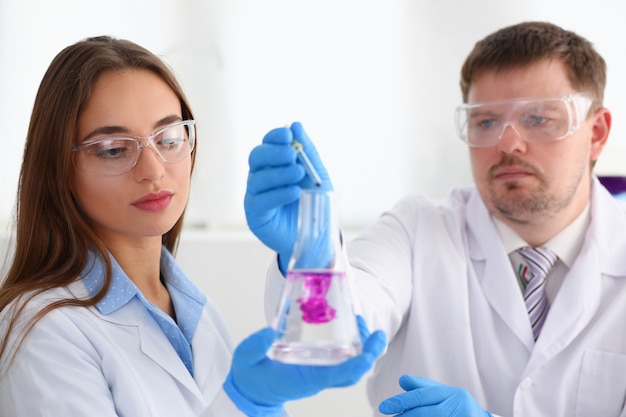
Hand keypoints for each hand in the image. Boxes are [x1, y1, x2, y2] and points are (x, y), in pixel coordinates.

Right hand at [224, 316, 385, 415]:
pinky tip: (350, 327)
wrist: (251, 389)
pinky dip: (352, 346)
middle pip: (352, 372)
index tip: (368, 353)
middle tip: (374, 331)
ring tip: (362, 323)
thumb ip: (255, 346)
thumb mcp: (246, 358)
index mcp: (304, 378)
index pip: (337, 376)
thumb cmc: (251, 374)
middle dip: (368, 354)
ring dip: (362, 348)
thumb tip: (269, 332)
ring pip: (350, 366)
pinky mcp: (318, 367)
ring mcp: (320, 373)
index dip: (356, 365)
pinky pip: (342, 360)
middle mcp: (317, 377)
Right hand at [244, 122, 331, 271]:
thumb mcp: (317, 174)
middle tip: (292, 154)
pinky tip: (293, 192)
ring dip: (279, 174)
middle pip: (257, 157)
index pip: (268, 143)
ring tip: (299, 174)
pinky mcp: (256, 214)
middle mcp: (261, 176)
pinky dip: (278, 194)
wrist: (318, 235)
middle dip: (274, 153)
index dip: (275, 137)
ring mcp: (256, 195)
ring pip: (258, 178)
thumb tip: (296, 125)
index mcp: (275, 164)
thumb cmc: (316, 203)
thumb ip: (307, 151)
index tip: (288, 135)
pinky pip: (261, 200)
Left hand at [379, 375, 491, 416]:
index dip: (402, 401)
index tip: (384, 407)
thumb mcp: (446, 394)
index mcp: (453, 393)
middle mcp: (459, 405)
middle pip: (426, 412)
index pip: (422, 396)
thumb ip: (423, 387)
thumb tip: (402, 380)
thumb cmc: (460, 408)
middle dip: (405, 416)